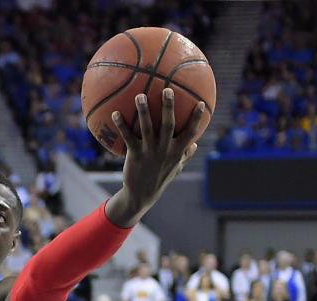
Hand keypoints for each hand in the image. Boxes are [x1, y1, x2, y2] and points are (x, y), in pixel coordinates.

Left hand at [105, 88, 204, 226]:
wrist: (141, 195)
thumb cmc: (159, 179)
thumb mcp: (175, 169)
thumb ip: (185, 156)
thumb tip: (194, 144)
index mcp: (177, 151)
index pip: (191, 132)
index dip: (197, 118)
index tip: (201, 102)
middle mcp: (164, 149)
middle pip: (168, 124)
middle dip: (169, 107)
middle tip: (167, 89)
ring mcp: (149, 152)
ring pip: (147, 128)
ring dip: (143, 111)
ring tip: (139, 95)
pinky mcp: (134, 155)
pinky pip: (127, 137)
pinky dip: (121, 125)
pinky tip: (114, 113)